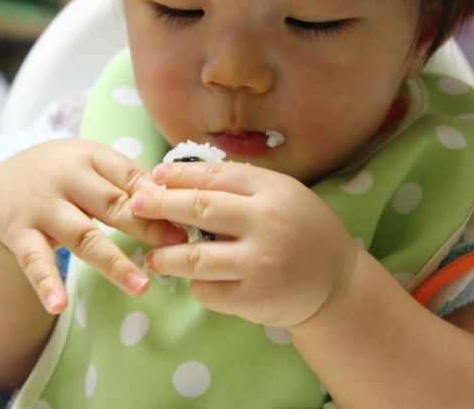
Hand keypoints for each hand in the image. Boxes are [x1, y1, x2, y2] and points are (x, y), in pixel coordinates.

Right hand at [0, 139, 185, 313]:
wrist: (0, 183)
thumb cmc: (63, 175)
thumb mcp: (91, 164)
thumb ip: (127, 180)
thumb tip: (175, 200)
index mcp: (89, 156)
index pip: (128, 174)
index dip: (157, 198)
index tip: (185, 220)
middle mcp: (64, 178)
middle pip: (110, 204)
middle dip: (145, 227)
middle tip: (177, 250)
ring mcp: (40, 207)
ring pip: (81, 235)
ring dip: (112, 262)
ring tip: (141, 287)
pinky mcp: (19, 233)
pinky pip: (33, 261)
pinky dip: (45, 283)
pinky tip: (59, 305)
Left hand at [130, 161, 356, 326]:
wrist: (337, 282)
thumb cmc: (302, 231)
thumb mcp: (282, 195)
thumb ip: (240, 185)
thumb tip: (181, 176)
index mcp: (272, 191)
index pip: (213, 176)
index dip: (178, 176)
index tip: (154, 176)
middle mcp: (266, 223)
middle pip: (198, 209)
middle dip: (159, 205)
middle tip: (136, 205)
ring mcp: (259, 263)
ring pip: (193, 258)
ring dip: (165, 257)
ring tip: (153, 257)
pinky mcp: (254, 298)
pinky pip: (207, 291)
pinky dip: (196, 285)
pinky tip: (196, 281)